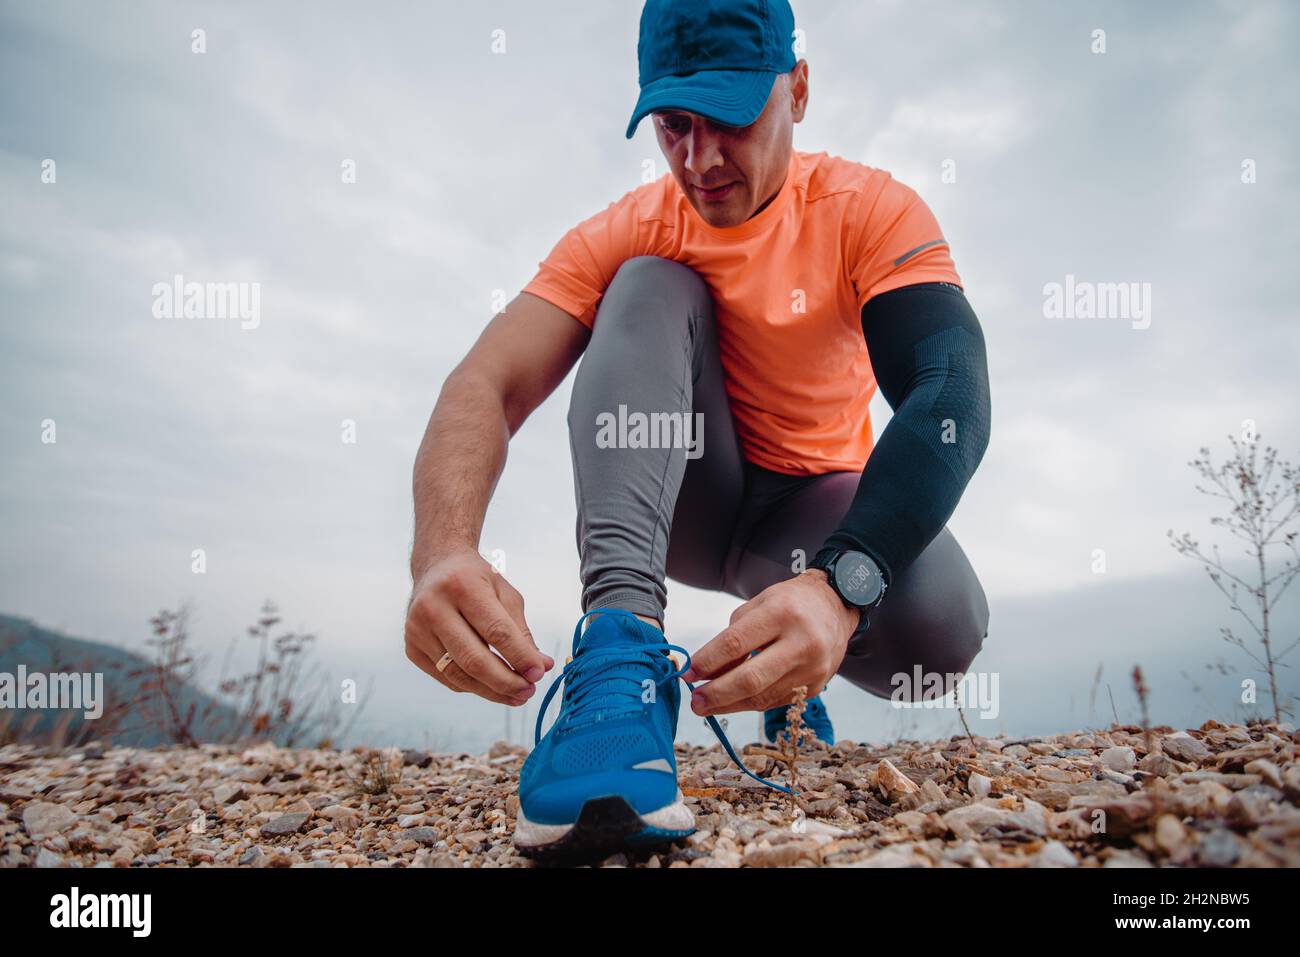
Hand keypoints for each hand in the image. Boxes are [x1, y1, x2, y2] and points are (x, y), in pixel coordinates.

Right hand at [405, 548, 553, 704]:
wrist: (437, 567)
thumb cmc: (476, 580)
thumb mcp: (505, 594)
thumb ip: (522, 632)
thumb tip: (541, 666)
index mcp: (462, 585)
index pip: (496, 631)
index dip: (520, 657)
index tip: (539, 674)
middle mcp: (433, 607)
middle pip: (474, 659)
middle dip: (506, 682)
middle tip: (529, 691)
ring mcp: (417, 630)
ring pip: (458, 675)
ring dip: (491, 691)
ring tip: (516, 695)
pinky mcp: (411, 648)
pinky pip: (446, 678)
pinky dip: (472, 686)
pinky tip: (491, 685)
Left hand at [682, 569, 859, 715]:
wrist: (836, 607)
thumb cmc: (790, 603)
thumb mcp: (759, 605)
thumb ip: (732, 637)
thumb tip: (705, 672)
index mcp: (782, 614)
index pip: (736, 644)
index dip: (707, 662)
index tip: (687, 673)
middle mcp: (801, 643)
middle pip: (750, 679)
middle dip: (716, 694)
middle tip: (694, 702)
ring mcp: (812, 669)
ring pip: (762, 697)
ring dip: (729, 705)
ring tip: (706, 705)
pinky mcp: (815, 687)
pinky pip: (775, 701)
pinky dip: (750, 703)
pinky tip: (732, 702)